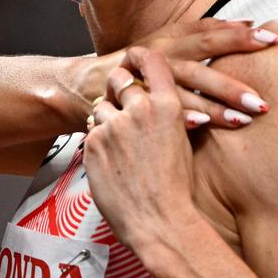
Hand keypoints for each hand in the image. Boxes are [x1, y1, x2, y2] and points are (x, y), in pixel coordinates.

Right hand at [69, 18, 277, 131]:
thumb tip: (249, 22)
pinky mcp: (132, 101)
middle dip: (233, 83)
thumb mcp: (167, 43)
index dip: (239, 35)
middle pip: (201, 63)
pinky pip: (159, 109)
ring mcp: (145, 77)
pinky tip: (200, 124)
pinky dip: (180, 115)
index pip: (209, 33)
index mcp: (170, 39)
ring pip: (185, 90)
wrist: (83, 85)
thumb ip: (204, 34)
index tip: (272, 38)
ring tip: (244, 118)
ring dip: (214, 105)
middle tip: (263, 100)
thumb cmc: (138, 66)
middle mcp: (160, 54)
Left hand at [83, 47, 204, 247]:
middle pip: (118, 78)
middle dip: (117, 86)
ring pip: (101, 106)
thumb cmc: (178, 189)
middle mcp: (140, 109)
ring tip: (119, 140)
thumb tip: (164, 106)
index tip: (135, 58)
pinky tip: (112, 160)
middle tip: (120, 97)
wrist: (160, 221)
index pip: (150, 61)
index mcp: (168, 106)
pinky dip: (99, 142)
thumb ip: (172, 118)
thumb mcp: (185, 143)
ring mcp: (114, 125)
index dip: (139, 56)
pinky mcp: (93, 143)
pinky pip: (92, 132)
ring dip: (107, 118)